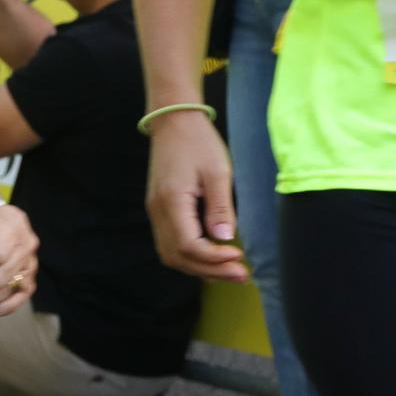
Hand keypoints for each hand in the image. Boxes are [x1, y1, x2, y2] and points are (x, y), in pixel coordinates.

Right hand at [145, 109, 247, 280]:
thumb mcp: (218, 171)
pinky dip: (190, 257)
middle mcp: (158, 210)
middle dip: (210, 270)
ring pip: (171, 255)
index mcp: (172, 200)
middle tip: (241, 275)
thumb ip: (221, 207)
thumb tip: (225, 239)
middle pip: (178, 257)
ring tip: (228, 271)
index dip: (214, 258)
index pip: (189, 245)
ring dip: (199, 268)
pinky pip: (170, 244)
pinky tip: (211, 257)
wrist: (173, 121)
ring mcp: (155, 211)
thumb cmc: (198, 141)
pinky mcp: (158, 209)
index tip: (240, 257)